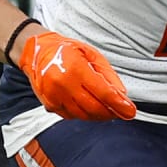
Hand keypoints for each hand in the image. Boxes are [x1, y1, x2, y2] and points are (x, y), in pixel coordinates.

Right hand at [18, 30, 136, 120]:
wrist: (37, 52)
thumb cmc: (65, 50)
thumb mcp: (91, 54)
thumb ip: (108, 75)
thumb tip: (121, 95)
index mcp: (75, 69)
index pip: (103, 93)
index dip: (119, 104)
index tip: (130, 111)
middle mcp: (63, 84)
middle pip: (94, 108)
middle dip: (111, 112)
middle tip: (120, 111)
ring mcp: (54, 96)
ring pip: (83, 115)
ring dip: (98, 115)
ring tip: (106, 109)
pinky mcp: (49, 104)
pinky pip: (71, 116)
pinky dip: (83, 114)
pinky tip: (87, 106)